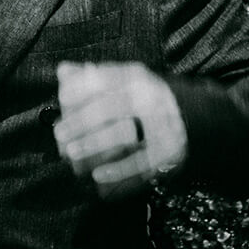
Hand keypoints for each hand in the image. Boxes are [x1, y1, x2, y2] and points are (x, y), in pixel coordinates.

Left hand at [53, 61, 187, 200]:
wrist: (190, 118)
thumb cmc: (142, 98)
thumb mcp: (122, 80)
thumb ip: (92, 76)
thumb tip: (62, 71)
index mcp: (135, 77)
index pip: (103, 80)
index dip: (80, 89)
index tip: (62, 100)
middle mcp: (149, 99)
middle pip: (110, 109)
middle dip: (80, 122)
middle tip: (59, 135)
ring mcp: (161, 126)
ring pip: (123, 136)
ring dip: (94, 147)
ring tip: (71, 154)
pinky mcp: (169, 153)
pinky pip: (140, 165)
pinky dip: (118, 173)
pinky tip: (97, 178)